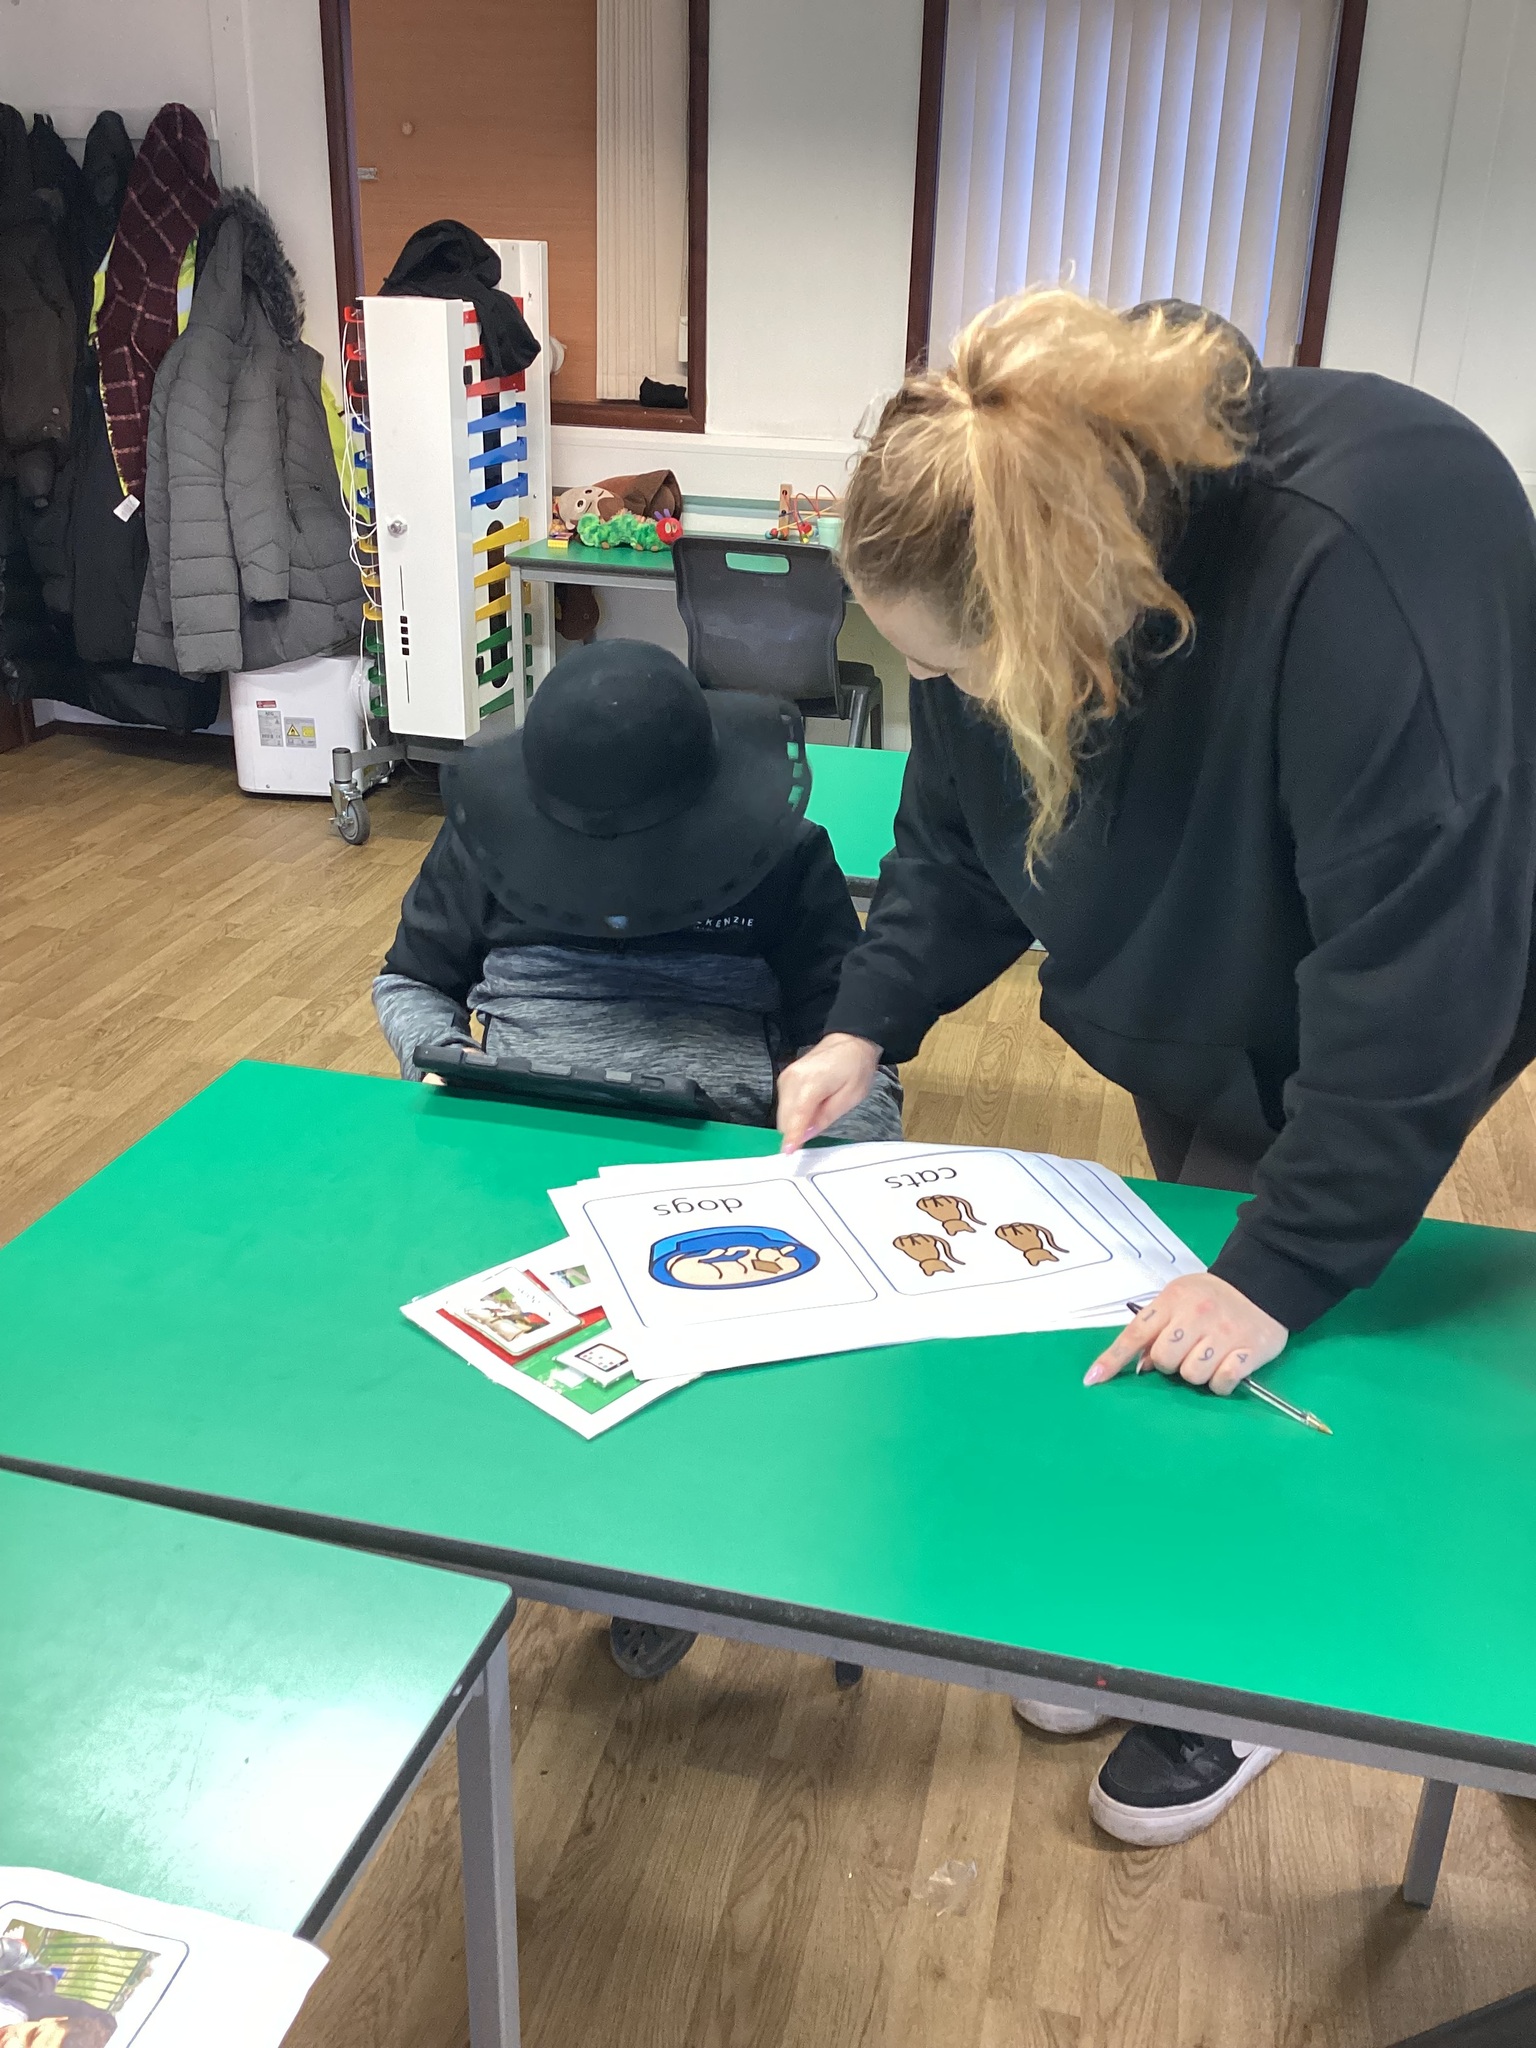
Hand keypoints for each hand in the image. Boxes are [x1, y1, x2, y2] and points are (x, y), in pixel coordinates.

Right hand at [776, 1034, 881, 1150]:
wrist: (850, 1042)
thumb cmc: (856, 1069)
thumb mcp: (851, 1097)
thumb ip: (825, 1117)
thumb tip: (805, 1136)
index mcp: (810, 1083)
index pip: (796, 1116)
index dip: (791, 1137)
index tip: (787, 1154)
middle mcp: (791, 1080)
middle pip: (785, 1118)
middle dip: (793, 1133)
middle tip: (807, 1144)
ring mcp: (785, 1078)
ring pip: (782, 1113)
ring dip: (793, 1124)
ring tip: (813, 1123)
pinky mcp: (784, 1079)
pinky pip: (784, 1105)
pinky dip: (793, 1115)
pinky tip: (808, 1115)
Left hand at [1083, 1271, 1286, 1394]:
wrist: (1261, 1284)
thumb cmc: (1210, 1296)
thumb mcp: (1177, 1300)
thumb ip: (1156, 1329)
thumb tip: (1141, 1366)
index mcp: (1172, 1301)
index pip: (1135, 1333)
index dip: (1112, 1359)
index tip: (1093, 1380)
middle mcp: (1197, 1315)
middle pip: (1165, 1360)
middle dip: (1170, 1363)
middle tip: (1185, 1351)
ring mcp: (1224, 1333)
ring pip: (1193, 1375)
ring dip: (1197, 1373)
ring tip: (1208, 1356)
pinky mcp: (1251, 1351)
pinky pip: (1223, 1382)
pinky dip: (1220, 1382)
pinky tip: (1226, 1366)